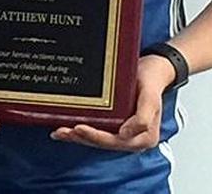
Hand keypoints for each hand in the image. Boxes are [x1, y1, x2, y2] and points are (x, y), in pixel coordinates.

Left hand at [50, 54, 171, 150]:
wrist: (152, 69)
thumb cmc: (151, 81)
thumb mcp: (150, 96)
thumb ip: (143, 117)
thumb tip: (125, 134)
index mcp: (145, 137)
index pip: (117, 141)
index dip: (97, 137)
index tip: (80, 128)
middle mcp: (133, 137)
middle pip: (104, 143)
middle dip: (82, 138)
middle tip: (63, 131)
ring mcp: (122, 131)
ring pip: (97, 139)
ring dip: (78, 137)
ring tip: (59, 132)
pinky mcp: (113, 124)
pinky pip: (96, 130)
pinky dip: (80, 131)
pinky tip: (64, 129)